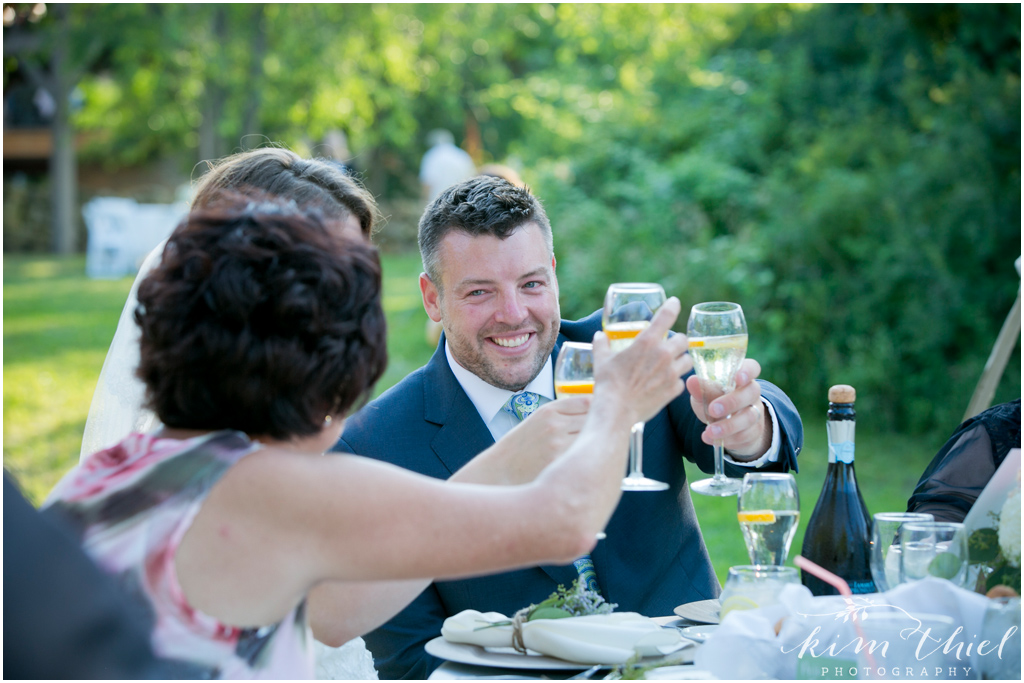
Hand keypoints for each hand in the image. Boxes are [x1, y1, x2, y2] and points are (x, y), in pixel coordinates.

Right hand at [452, 398, 590, 485]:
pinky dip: (589, 458)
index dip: (598, 409)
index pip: (587, 401)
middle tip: (605, 435)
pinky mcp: (561, 464)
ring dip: (598, 443)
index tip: (602, 415)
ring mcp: (559, 445)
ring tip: (597, 451)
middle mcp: (556, 424)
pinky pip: (585, 456)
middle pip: (594, 419)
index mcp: (549, 410)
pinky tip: (588, 463)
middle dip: (600, 427)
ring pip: (592, 438)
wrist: (501, 472)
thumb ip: (563, 415)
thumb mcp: (537, 421)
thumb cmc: (520, 448)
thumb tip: (595, 412)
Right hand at [592, 297, 691, 425]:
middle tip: (670, 344)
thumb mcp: (601, 360)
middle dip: (677, 341)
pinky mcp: (673, 391)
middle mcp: (663, 355)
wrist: (616, 411)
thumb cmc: (607, 384)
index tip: (674, 302)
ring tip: (672, 363)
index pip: (666, 316)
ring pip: (687, 360)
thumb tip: (599, 336)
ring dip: (681, 359)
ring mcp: (670, 373)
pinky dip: (676, 381)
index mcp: (647, 342)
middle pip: (683, 339)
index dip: (672, 306)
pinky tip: (666, 383)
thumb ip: (602, 345)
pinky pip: (681, 381)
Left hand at [686, 358, 770, 458]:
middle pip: (752, 392)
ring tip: (710, 431)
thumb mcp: (705, 394)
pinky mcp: (754, 432)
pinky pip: (745, 436)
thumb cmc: (714, 401)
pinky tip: (710, 439)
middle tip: (713, 410)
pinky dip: (726, 439)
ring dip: (728, 426)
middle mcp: (751, 393)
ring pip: (750, 417)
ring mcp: (755, 412)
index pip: (752, 367)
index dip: (748, 371)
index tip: (738, 377)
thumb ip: (701, 388)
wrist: (725, 426)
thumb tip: (692, 381)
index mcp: (740, 377)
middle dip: (732, 401)